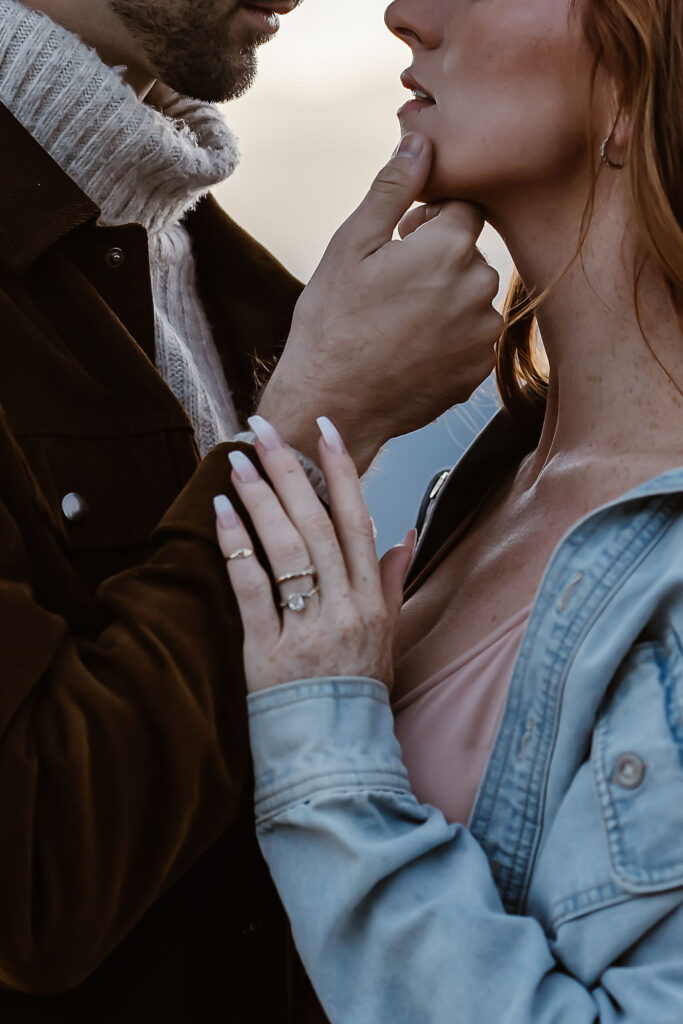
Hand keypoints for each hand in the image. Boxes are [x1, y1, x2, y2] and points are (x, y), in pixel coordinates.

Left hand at [213, 417, 414, 692]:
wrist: (336, 754)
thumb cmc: (358, 691)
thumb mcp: (387, 637)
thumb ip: (392, 584)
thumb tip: (404, 536)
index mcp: (372, 602)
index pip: (359, 523)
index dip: (343, 473)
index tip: (326, 429)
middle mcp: (344, 610)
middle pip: (317, 526)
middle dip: (290, 472)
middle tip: (264, 430)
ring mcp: (307, 631)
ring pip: (287, 550)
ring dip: (260, 500)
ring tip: (237, 463)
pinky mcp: (268, 653)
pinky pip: (252, 591)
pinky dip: (236, 550)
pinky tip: (221, 515)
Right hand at [257, 132, 501, 474]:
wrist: (333, 405)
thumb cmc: (332, 323)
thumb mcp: (351, 245)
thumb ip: (393, 189)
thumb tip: (420, 140)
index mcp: (450, 248)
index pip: (463, 207)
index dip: (429, 219)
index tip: (400, 240)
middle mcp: (479, 289)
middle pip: (469, 254)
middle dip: (438, 260)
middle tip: (390, 287)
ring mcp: (481, 336)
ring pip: (472, 297)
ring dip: (445, 300)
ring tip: (396, 323)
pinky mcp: (478, 372)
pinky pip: (470, 338)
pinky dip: (447, 339)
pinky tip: (409, 351)